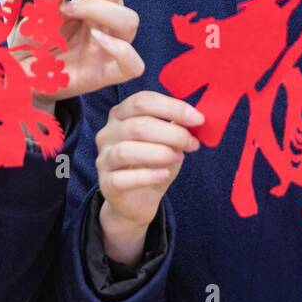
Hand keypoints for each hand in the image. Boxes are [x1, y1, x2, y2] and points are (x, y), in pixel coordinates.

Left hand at [31, 0, 143, 101]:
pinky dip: (121, 49)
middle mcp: (106, 24)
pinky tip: (96, 38)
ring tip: (66, 8)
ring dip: (98, 7)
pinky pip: (133, 64)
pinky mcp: (107, 75)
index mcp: (93, 5)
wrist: (20, 80)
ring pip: (129, 20)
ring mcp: (110, 49)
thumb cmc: (31, 46)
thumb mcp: (35, 11)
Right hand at [95, 91, 201, 264]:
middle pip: (137, 126)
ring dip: (159, 153)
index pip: (142, 101)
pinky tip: (164, 174)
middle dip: (172, 133)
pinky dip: (147, 176)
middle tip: (192, 143)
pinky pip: (122, 178)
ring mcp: (103, 158)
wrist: (138, 200)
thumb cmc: (154, 164)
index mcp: (121, 114)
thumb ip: (177, 127)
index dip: (172, 107)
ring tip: (179, 157)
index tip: (198, 119)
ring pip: (126, 150)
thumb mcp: (168, 142)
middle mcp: (107, 133)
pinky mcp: (106, 183)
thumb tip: (195, 118)